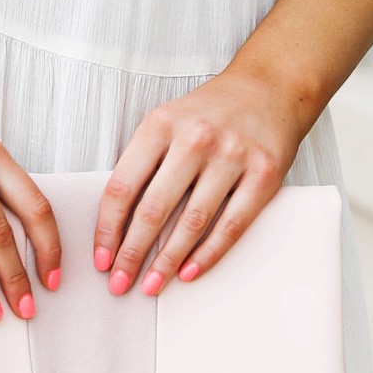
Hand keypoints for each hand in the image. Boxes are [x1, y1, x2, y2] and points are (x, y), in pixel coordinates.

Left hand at [94, 70, 305, 294]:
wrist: (269, 88)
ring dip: (168, 261)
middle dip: (132, 253)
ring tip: (152, 284)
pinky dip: (208, 254)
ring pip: (192, 221)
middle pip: (153, 208)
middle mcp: (195, 139)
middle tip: (120, 283)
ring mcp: (232, 156)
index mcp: (160, 124)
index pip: (123, 186)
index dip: (108, 228)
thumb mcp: (166, 121)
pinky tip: (189, 271)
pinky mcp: (263, 174)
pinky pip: (231, 224)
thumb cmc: (211, 112)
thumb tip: (116, 222)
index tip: (102, 259)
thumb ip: (143, 161)